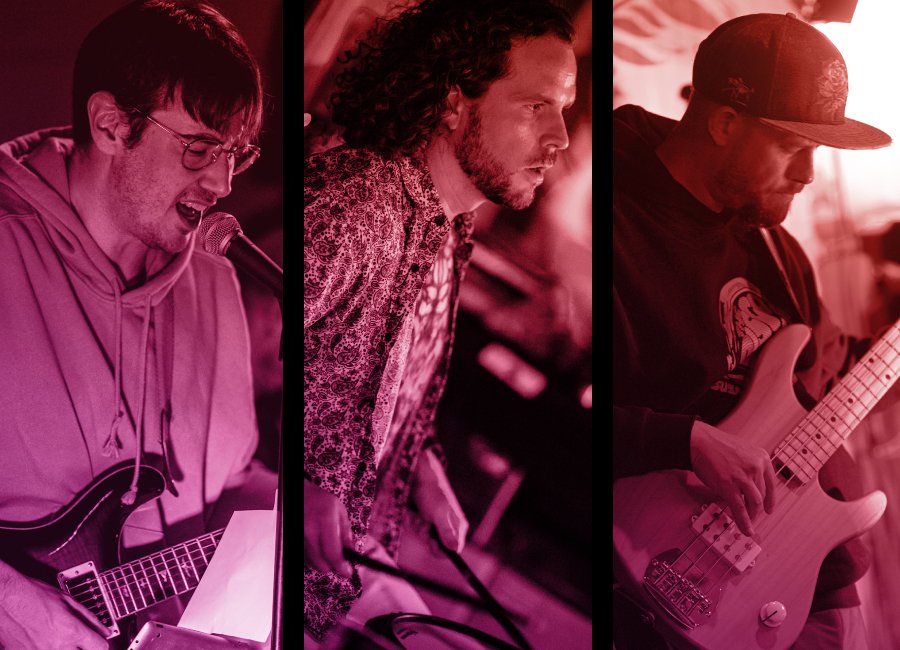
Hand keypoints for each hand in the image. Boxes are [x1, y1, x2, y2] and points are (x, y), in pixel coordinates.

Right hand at [0, 561, 108, 648]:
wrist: (4, 598)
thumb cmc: (33, 595)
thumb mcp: (67, 601)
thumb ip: (89, 619)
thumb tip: (104, 630)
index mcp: (71, 631)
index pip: (99, 647)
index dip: (101, 643)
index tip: (97, 640)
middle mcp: (57, 647)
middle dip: (83, 648)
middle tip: (78, 641)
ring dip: (66, 649)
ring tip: (58, 640)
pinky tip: (43, 642)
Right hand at [304, 479, 352, 577]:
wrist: (298, 496)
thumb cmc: (321, 501)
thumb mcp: (339, 512)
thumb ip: (346, 534)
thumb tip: (352, 553)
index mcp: (325, 521)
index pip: (333, 553)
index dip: (341, 567)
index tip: (348, 572)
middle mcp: (309, 531)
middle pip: (321, 564)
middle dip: (332, 566)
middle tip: (340, 560)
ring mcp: (299, 537)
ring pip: (313, 564)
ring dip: (322, 561)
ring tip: (327, 546)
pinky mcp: (293, 542)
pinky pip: (305, 559)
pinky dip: (313, 557)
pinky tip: (317, 545)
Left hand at [412, 448, 468, 553]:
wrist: (418, 476)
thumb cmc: (431, 493)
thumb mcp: (438, 514)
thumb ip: (446, 532)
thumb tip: (456, 549)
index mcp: (458, 526)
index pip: (454, 550)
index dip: (440, 549)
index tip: (430, 541)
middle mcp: (449, 526)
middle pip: (435, 545)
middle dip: (426, 535)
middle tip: (424, 521)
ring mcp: (437, 523)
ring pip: (424, 537)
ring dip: (418, 526)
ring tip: (419, 513)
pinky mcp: (426, 519)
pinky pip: (418, 529)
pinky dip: (413, 522)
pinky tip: (414, 511)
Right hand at [690, 420, 775, 536]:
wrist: (699, 442)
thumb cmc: (716, 446)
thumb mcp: (741, 452)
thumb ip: (750, 466)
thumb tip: (752, 487)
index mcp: (762, 457)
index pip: (772, 484)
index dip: (771, 500)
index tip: (769, 509)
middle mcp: (756, 467)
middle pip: (762, 495)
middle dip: (757, 509)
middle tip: (753, 517)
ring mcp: (743, 477)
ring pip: (754, 503)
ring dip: (752, 516)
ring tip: (749, 524)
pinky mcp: (729, 486)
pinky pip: (740, 508)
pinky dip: (744, 522)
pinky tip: (746, 530)